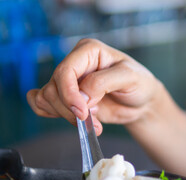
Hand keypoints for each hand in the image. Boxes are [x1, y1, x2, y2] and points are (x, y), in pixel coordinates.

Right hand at [27, 39, 161, 134]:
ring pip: (47, 99)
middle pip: (53, 89)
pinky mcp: (66, 98)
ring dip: (67, 116)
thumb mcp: (129, 77)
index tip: (83, 112)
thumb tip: (81, 96)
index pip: (65, 71)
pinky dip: (56, 117)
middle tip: (93, 121)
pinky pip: (43, 106)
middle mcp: (74, 64)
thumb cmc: (140, 84)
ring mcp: (68, 82)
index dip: (69, 94)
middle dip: (70, 110)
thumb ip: (103, 82)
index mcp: (88, 51)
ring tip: (94, 122)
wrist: (142, 102)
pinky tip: (76, 122)